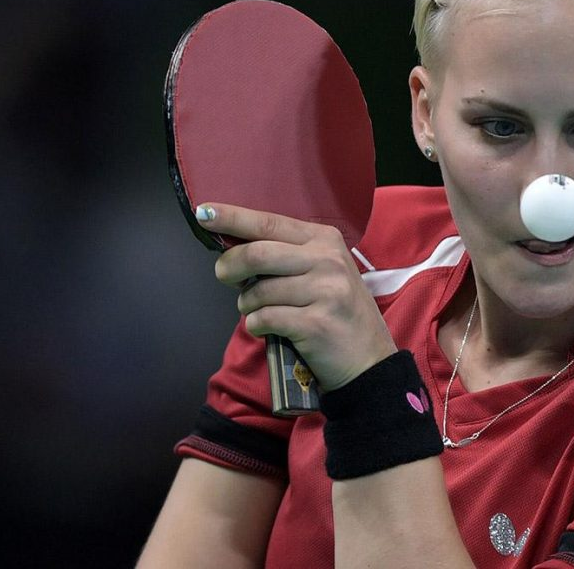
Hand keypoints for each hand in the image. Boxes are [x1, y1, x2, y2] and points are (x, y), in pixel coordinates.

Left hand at [197, 202, 395, 389]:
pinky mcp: (316, 324)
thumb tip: (234, 249)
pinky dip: (256, 326)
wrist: (369, 360)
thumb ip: (286, 256)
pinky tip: (268, 329)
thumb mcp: (323, 272)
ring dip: (247, 305)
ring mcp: (325, 291)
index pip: (269, 223)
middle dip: (230, 266)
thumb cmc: (338, 313)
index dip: (233, 218)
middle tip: (225, 276)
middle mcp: (328, 260)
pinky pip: (265, 319)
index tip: (205, 213)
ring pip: (258, 291)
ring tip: (260, 312)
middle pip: (258, 253)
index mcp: (326, 240)